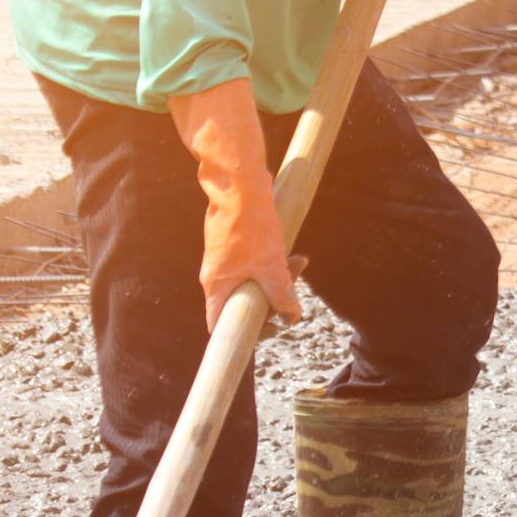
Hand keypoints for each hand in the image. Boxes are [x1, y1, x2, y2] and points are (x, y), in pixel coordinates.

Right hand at [168, 79, 303, 332]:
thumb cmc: (250, 226)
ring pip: (252, 280)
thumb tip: (292, 317)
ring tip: (300, 264)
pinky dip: (273, 261)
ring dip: (278, 278)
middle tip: (293, 296)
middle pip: (242, 303)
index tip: (270, 328)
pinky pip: (254, 262)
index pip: (219, 325)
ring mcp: (224, 258)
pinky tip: (294, 252)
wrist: (239, 182)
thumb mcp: (272, 267)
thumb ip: (282, 295)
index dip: (244, 333)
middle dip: (272, 301)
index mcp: (216, 287)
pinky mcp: (234, 243)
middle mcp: (216, 275)